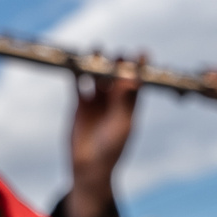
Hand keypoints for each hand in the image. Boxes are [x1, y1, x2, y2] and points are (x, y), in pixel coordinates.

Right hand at [64, 59, 142, 216]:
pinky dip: (77, 73)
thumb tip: (133, 78)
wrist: (89, 167)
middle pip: (117, 74)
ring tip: (96, 50)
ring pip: (98, 75)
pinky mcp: (80, 104)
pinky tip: (74, 62)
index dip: (140, 66)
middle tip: (116, 54)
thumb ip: (126, 101)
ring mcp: (98, 101)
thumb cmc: (112, 149)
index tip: (142, 51)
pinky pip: (79, 83)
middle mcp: (115, 100)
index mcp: (130, 105)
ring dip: (97, 63)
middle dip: (117, 62)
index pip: (138, 81)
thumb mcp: (122, 125)